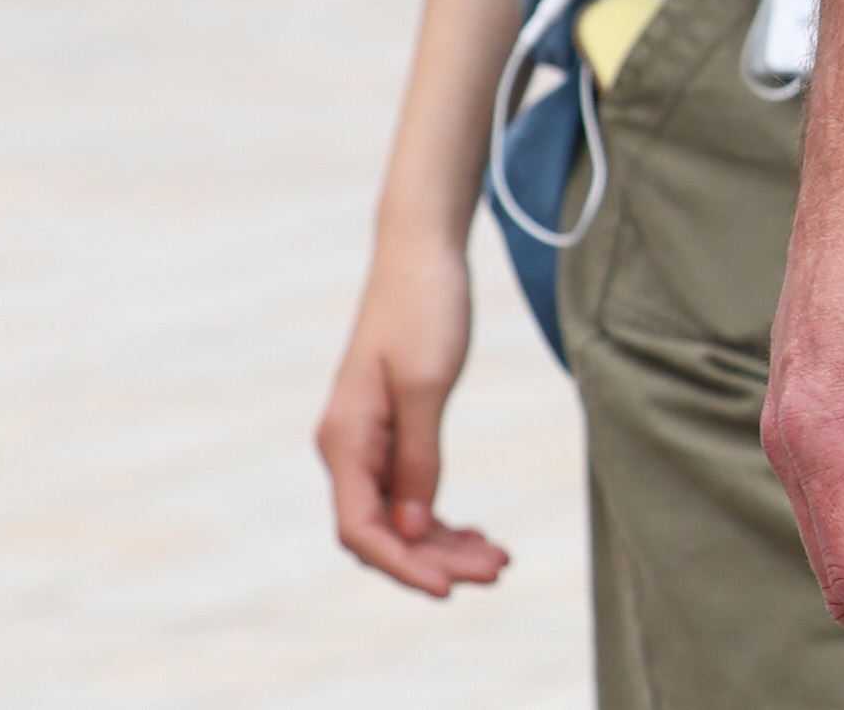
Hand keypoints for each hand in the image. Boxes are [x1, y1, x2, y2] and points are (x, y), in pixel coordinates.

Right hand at [316, 222, 509, 597]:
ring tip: (498, 558)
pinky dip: (440, 516)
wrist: (423, 253)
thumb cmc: (425, 307)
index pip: (362, 530)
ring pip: (398, 517)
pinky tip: (477, 531)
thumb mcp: (429, 384)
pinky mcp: (392, 430)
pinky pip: (408, 492)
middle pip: (383, 532)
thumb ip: (418, 458)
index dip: (403, 566)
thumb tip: (411, 529)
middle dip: (436, 559)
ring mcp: (367, 441)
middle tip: (498, 569)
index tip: (449, 589)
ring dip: (443, 543)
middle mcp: (347, 448)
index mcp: (345, 440)